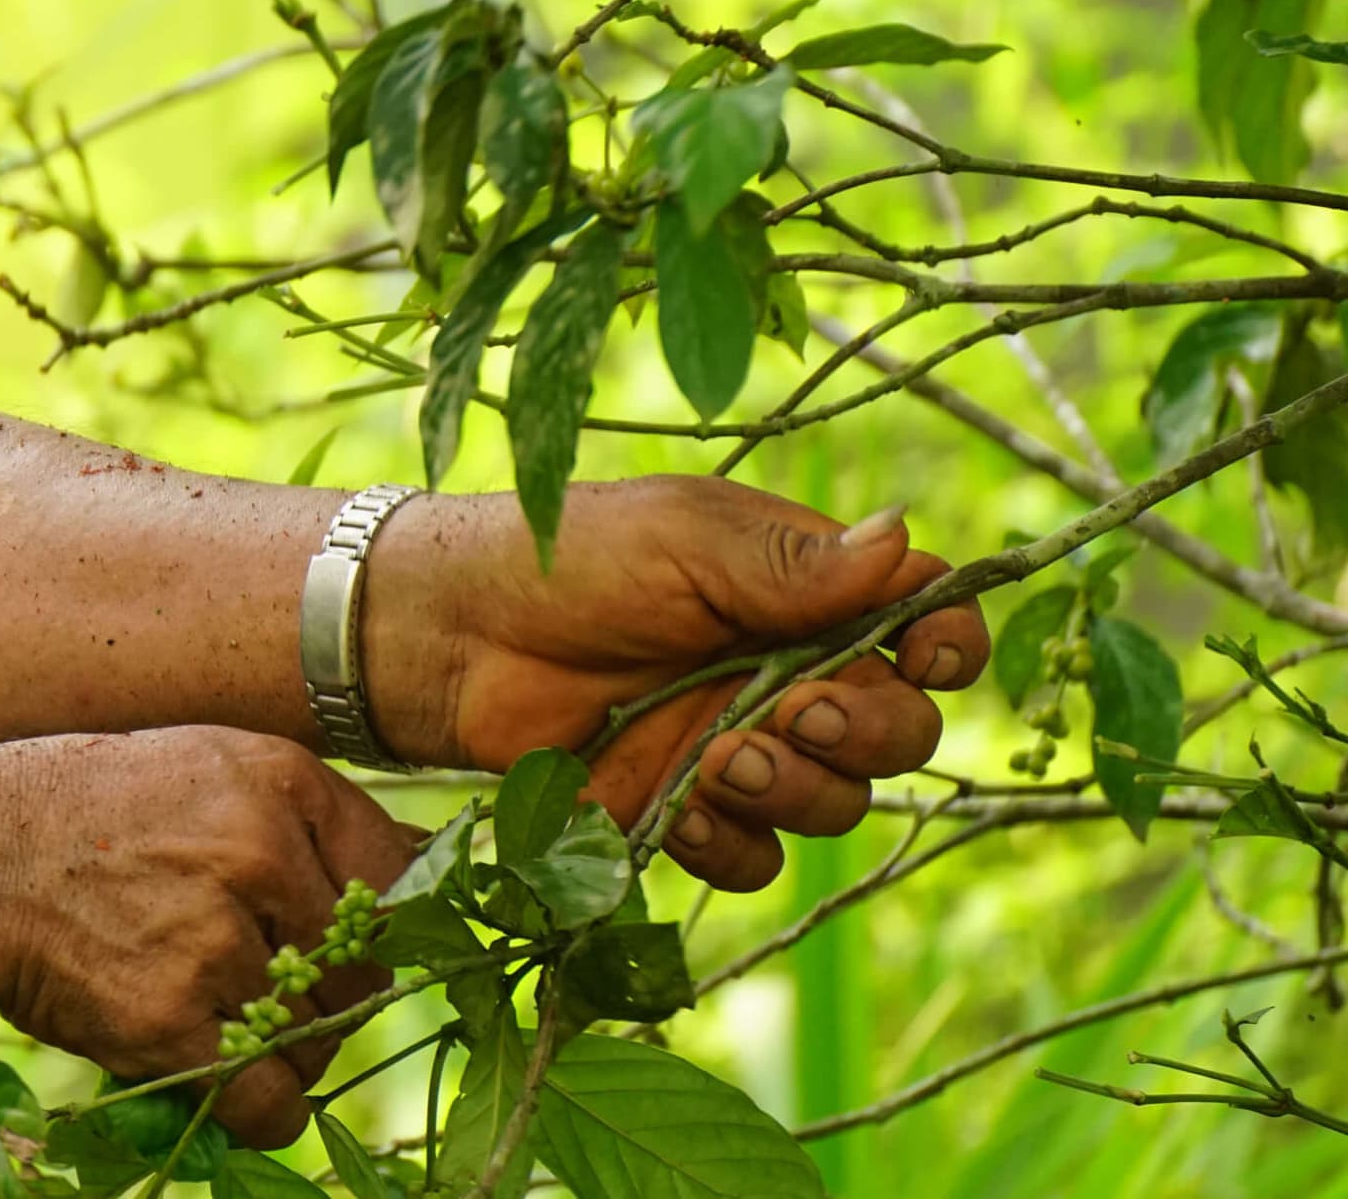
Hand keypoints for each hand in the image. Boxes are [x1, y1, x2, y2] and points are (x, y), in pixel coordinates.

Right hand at [0, 727, 419, 1148]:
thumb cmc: (97, 816)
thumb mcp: (212, 770)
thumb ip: (311, 817)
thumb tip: (433, 870)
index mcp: (278, 783)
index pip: (399, 885)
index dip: (378, 929)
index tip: (338, 944)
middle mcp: (256, 854)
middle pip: (363, 975)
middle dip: (324, 996)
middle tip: (253, 979)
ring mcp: (212, 940)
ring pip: (318, 1043)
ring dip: (281, 1048)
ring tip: (210, 1007)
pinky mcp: (169, 1021)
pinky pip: (271, 1102)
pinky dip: (257, 1107)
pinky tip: (216, 1067)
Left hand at [361, 475, 991, 890]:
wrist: (451, 632)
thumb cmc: (563, 557)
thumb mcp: (679, 540)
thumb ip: (791, 563)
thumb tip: (906, 541)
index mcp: (803, 592)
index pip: (925, 626)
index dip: (947, 649)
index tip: (923, 659)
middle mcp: (787, 673)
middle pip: (901, 731)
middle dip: (871, 732)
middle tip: (797, 713)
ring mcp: (738, 746)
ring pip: (837, 804)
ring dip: (799, 791)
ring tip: (719, 757)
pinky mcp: (682, 809)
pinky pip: (755, 859)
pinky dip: (735, 845)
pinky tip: (686, 810)